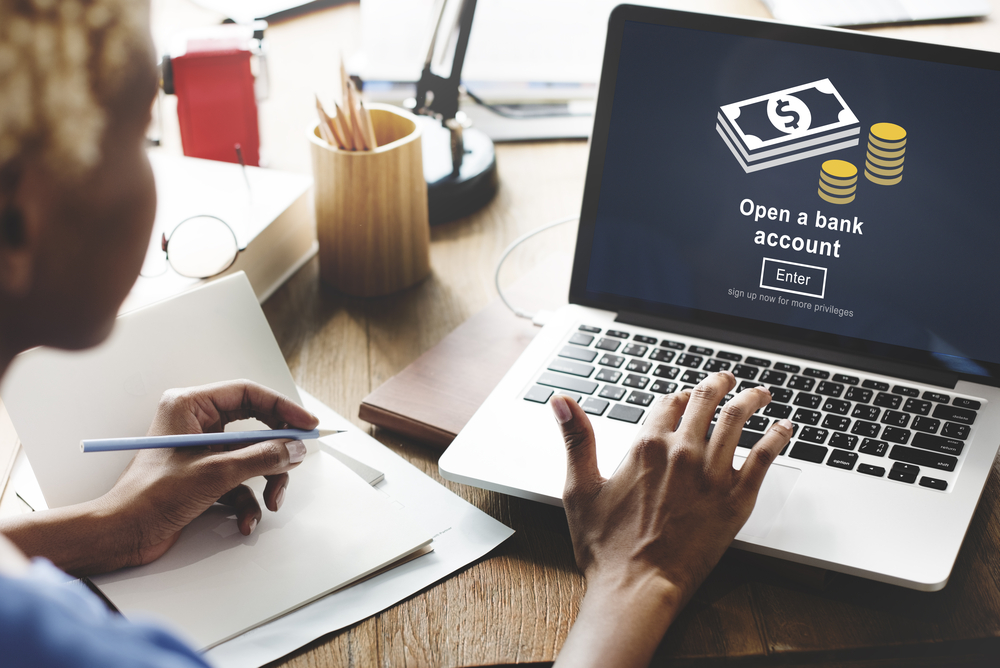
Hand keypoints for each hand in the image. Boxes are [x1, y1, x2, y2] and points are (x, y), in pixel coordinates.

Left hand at [97, 380, 318, 569]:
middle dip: (275, 452)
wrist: (122, 535)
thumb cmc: (149, 497)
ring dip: (265, 481)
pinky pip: (240, 481)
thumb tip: (294, 449)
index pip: (248, 394)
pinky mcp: (203, 475)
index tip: (306, 425)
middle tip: (295, 462)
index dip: (283, 408)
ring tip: (270, 502)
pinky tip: (245, 521)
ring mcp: (201, 450)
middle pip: (255, 427)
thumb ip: (261, 457)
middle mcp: (196, 423)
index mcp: (189, 406)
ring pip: (251, 456)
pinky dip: (248, 502)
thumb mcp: (215, 473)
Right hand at [551, 371, 792, 667]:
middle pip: (705, 402)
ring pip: (737, 420)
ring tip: (760, 393)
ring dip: (751, 399)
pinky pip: (764, 457)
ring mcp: (712, 474)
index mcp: (646, 446)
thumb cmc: (605, 547)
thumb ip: (576, 438)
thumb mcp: (580, 488)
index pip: (668, 402)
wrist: (637, 587)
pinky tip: (785, 428)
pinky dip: (777, 437)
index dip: (677, 396)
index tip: (684, 396)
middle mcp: (681, 452)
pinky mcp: (736, 499)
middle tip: (727, 380)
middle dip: (718, 384)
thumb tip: (561, 400)